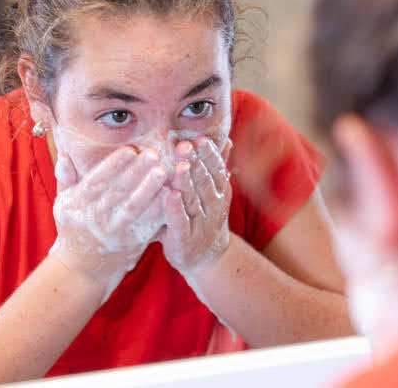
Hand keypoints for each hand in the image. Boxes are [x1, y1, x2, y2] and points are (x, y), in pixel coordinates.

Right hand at [50, 146, 167, 301]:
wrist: (83, 270)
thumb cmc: (74, 228)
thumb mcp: (63, 203)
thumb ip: (65, 177)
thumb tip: (64, 152)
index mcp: (79, 204)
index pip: (96, 181)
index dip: (113, 165)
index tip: (129, 150)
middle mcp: (97, 218)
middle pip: (118, 191)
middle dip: (137, 172)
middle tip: (154, 154)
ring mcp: (117, 231)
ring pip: (134, 207)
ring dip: (150, 188)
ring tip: (164, 171)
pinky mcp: (134, 241)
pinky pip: (148, 224)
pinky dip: (160, 210)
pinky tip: (172, 194)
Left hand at [159, 137, 232, 275]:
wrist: (206, 258)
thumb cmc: (205, 216)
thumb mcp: (216, 192)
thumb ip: (217, 166)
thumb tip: (227, 139)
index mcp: (220, 191)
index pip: (216, 169)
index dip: (209, 155)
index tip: (200, 139)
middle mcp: (213, 206)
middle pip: (204, 181)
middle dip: (194, 163)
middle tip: (185, 145)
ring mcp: (200, 223)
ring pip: (193, 199)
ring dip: (186, 181)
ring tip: (180, 164)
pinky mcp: (184, 239)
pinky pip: (180, 222)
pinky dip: (175, 208)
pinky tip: (170, 195)